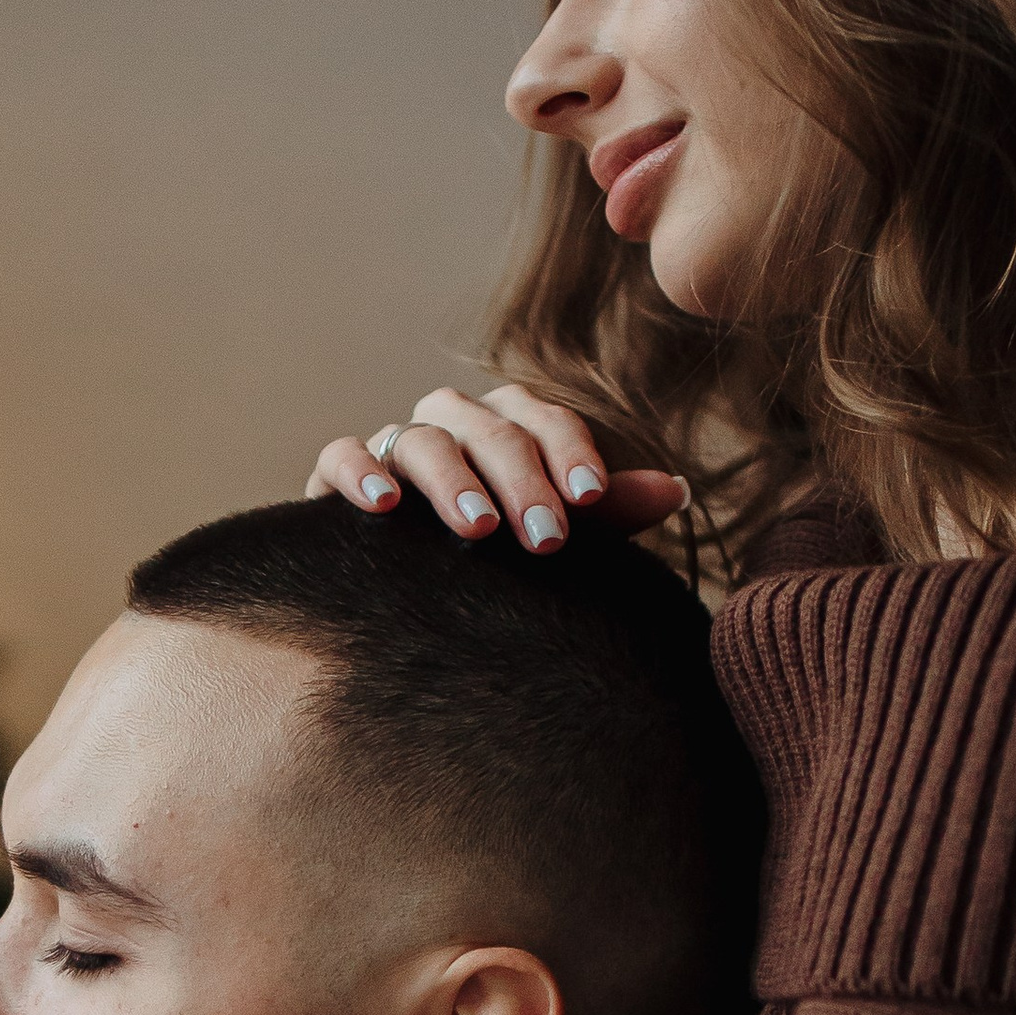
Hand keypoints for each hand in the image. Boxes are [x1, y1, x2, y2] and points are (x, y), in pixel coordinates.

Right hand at [308, 382, 689, 550]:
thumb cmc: (496, 559)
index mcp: (508, 428)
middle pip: (489, 427)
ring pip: (422, 439)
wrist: (405, 595)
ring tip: (478, 529)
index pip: (542, 419)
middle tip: (545, 538)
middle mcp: (453, 426)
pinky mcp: (337, 477)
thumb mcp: (554, 531)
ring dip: (453, 480)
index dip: (568, 452)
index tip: (589, 499)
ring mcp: (394, 447)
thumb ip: (607, 511)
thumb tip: (679, 491)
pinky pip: (342, 454)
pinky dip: (359, 471)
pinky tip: (384, 506)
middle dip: (521, 480)